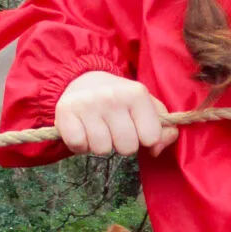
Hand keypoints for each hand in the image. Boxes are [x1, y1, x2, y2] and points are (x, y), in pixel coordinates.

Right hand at [55, 72, 177, 158]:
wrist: (85, 81)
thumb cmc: (122, 102)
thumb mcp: (148, 108)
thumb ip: (164, 130)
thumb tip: (156, 150)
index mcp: (137, 93)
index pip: (151, 137)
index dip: (145, 139)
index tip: (137, 128)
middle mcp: (112, 96)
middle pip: (127, 148)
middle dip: (122, 144)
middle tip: (115, 129)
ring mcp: (87, 103)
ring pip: (102, 150)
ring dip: (100, 145)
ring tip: (98, 128)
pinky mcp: (65, 112)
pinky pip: (78, 146)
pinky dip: (80, 145)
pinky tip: (83, 131)